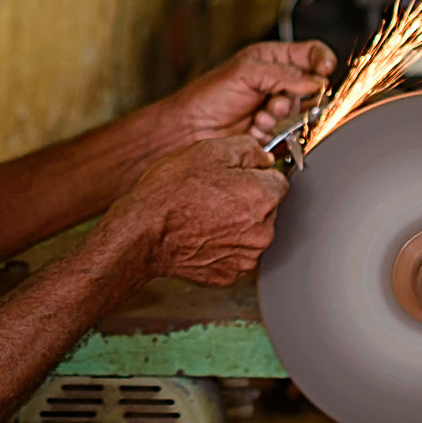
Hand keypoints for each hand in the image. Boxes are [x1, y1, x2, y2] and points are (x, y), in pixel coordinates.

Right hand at [106, 135, 289, 285]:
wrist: (143, 233)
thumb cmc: (171, 192)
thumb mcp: (210, 150)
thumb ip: (249, 149)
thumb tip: (265, 158)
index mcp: (263, 198)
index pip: (278, 180)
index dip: (255, 174)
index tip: (235, 176)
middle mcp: (262, 231)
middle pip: (266, 209)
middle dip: (247, 200)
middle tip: (214, 194)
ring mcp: (246, 257)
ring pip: (251, 233)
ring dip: (236, 224)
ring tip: (204, 215)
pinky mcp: (230, 274)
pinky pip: (235, 254)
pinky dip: (223, 246)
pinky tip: (201, 234)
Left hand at [160, 42, 335, 145]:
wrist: (191, 128)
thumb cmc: (209, 95)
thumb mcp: (247, 72)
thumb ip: (284, 75)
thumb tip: (314, 81)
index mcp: (271, 59)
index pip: (310, 54)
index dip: (322, 60)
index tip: (325, 69)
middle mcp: (276, 81)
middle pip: (311, 85)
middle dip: (299, 94)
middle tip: (281, 98)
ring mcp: (274, 107)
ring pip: (301, 110)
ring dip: (283, 113)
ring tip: (263, 113)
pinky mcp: (272, 130)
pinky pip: (290, 132)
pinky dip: (274, 130)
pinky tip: (256, 127)